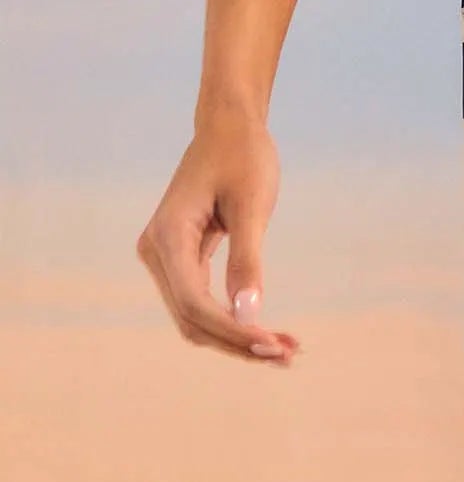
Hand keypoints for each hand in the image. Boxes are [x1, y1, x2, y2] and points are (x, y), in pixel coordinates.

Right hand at [136, 110, 300, 365]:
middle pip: (192, 319)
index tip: (273, 345)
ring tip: (285, 349)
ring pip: (195, 318)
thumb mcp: (253, 204)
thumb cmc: (243, 156)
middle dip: (238, 342)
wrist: (228, 127)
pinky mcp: (179, 260)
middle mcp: (155, 252)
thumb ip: (247, 259)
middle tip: (289, 354)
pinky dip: (232, 320)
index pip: (195, 302)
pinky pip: (200, 302)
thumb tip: (248, 314)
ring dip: (236, 338)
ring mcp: (163, 258)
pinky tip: (266, 332)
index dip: (232, 330)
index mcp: (168, 236)